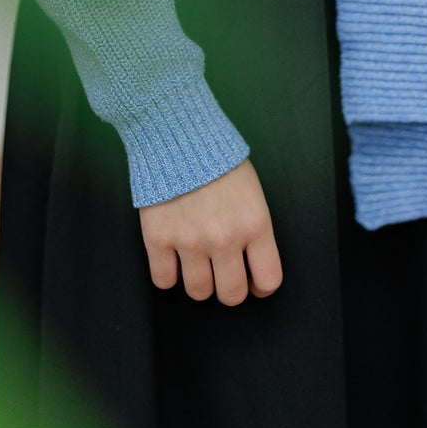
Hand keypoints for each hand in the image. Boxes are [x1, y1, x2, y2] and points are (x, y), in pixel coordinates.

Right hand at [138, 156, 282, 305]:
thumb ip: (252, 226)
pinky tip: (172, 255)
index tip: (252, 280)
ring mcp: (190, 242)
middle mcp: (225, 239)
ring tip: (196, 259)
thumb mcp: (250, 189)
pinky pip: (164, 281)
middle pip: (231, 295)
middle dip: (228, 287)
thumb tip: (250, 261)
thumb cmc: (218, 157)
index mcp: (255, 224)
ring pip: (199, 292)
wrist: (177, 132)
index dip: (260, 286)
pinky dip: (168, 273)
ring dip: (199, 280)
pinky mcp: (158, 240)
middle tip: (222, 271)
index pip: (268, 280)